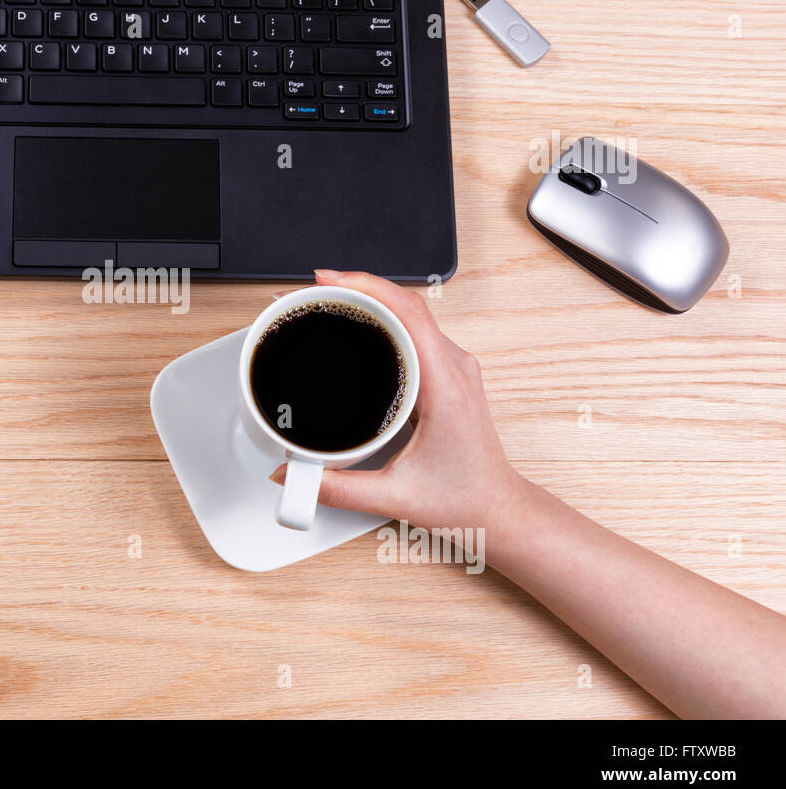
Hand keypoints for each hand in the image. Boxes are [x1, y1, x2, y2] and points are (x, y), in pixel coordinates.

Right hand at [269, 270, 525, 529]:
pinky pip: (415, 328)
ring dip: (371, 298)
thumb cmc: (463, 498)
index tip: (329, 281)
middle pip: (406, 303)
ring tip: (329, 299)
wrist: (496, 507)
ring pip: (411, 312)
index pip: (410, 314)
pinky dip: (383, 315)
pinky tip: (358, 321)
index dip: (367, 287)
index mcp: (445, 386)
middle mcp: (454, 368)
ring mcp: (453, 367)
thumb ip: (337, 489)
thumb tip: (292, 475)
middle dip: (357, 286)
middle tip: (313, 290)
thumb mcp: (394, 496)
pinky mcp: (447, 372)